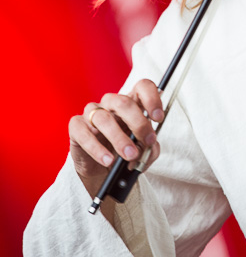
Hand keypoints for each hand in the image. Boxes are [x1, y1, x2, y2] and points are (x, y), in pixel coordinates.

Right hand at [68, 79, 162, 195]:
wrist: (100, 169)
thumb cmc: (123, 152)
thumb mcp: (142, 151)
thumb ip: (150, 149)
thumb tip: (150, 148)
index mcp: (131, 102)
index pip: (142, 87)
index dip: (152, 99)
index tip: (158, 117)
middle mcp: (111, 103)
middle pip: (124, 102)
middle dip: (139, 123)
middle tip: (147, 141)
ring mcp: (92, 113)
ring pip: (104, 118)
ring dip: (119, 138)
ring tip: (130, 155)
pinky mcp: (76, 127)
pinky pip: (84, 133)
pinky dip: (97, 149)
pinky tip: (108, 160)